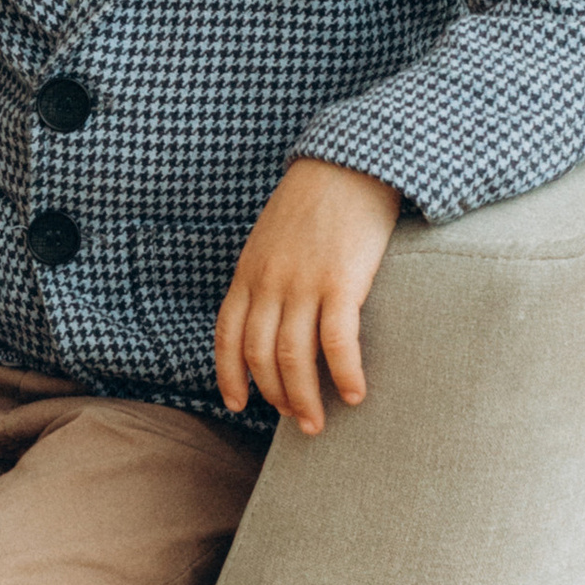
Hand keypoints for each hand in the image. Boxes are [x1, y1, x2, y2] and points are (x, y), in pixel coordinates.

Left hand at [214, 158, 401, 435]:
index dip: (229, 375)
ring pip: (293, 358)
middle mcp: (269, 282)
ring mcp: (302, 283)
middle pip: (260, 356)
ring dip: (305, 398)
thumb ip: (267, 275)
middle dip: (276, 396)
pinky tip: (357, 393)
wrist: (349, 162)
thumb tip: (274, 315)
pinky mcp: (341, 281)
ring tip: (318, 422)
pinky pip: (337, 343)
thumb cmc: (316, 201)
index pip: (227, 336)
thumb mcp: (273, 237)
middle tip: (297, 421)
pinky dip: (345, 374)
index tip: (239, 404)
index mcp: (249, 272)